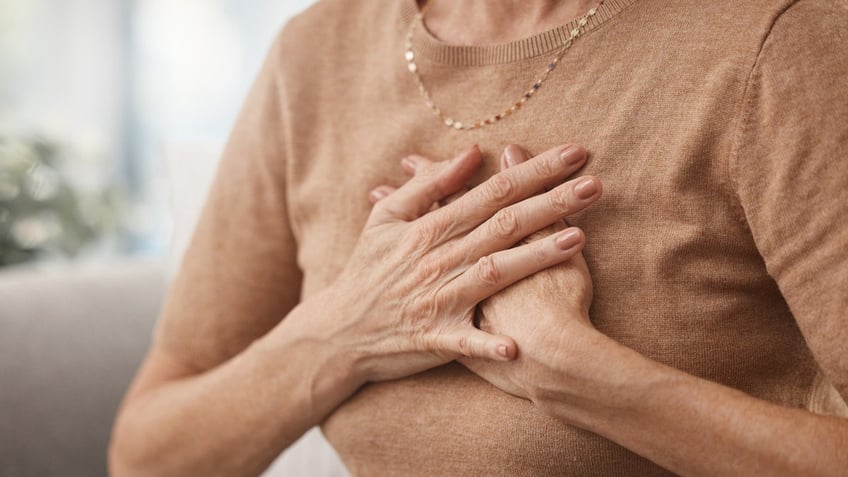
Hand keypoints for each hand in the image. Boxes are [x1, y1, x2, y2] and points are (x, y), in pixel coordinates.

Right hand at [322, 143, 596, 384]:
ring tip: (578, 238)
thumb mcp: (386, 217)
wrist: (338, 329)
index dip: (535, 171)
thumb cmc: (367, 270)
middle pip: (504, 224)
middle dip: (552, 202)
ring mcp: (439, 298)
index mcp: (430, 227)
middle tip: (595, 184)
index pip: (493, 191)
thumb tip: (471, 152)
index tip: (574, 154)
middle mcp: (439, 259)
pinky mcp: (436, 337)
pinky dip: (488, 343)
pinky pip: (466, 340)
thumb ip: (427, 184)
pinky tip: (516, 345)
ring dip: (536, 257)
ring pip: (495, 272)